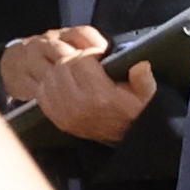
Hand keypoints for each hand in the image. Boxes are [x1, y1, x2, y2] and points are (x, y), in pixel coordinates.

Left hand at [22, 28, 155, 143]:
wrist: (123, 135)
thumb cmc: (133, 111)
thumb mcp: (146, 95)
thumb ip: (144, 80)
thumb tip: (141, 65)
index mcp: (101, 96)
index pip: (82, 60)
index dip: (91, 54)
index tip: (99, 57)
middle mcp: (79, 105)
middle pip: (63, 65)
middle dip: (74, 59)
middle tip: (87, 63)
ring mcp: (65, 113)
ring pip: (51, 75)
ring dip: (61, 69)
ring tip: (76, 72)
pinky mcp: (57, 118)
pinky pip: (42, 91)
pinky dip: (50, 83)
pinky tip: (64, 83)